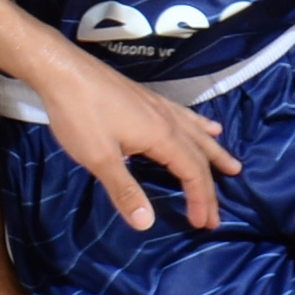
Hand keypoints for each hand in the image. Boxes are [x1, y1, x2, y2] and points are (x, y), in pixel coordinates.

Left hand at [21, 51, 236, 233]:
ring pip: (196, 133)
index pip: (192, 172)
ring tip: (232, 167)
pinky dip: (200, 126)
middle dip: (210, 186)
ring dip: (214, 153)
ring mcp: (158, 106)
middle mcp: (167, 119)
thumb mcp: (98, 158)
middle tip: (218, 214)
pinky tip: (207, 125)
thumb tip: (146, 224)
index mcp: (161, 136)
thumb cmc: (79, 115)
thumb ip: (124, 190)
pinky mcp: (146, 98)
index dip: (201, 199)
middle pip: (198, 156)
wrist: (62, 70)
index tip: (204, 224)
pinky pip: (184, 116)